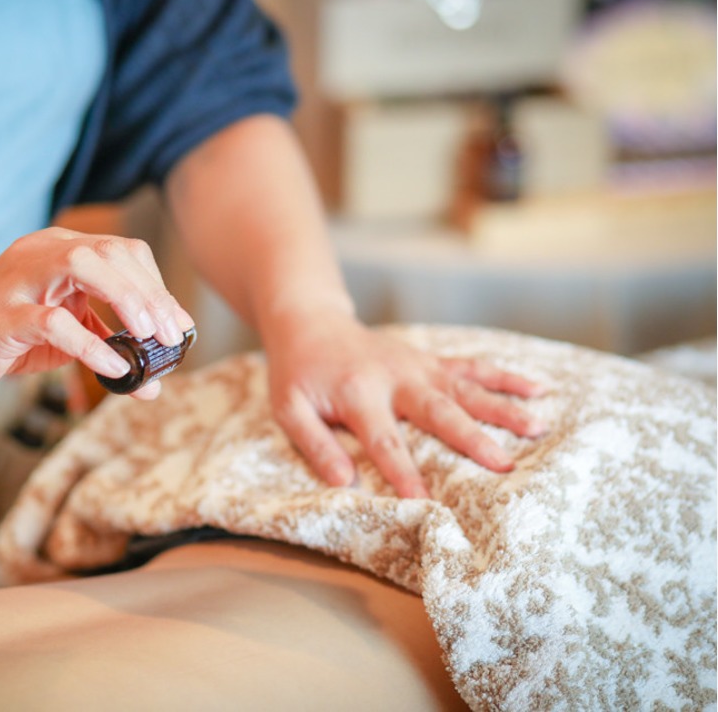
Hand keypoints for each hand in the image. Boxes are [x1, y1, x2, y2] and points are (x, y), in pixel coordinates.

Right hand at [0, 227, 194, 398]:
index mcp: (61, 249)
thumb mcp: (64, 337)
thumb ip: (107, 349)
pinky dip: (90, 344)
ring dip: (125, 299)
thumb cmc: (3, 332)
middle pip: (110, 252)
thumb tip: (152, 384)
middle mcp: (42, 252)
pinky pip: (52, 321)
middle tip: (171, 336)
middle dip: (150, 294)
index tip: (179, 327)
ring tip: (148, 338)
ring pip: (82, 265)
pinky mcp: (2, 314)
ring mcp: (20, 279)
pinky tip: (113, 367)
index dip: (156, 287)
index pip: (122, 252)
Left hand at [264, 305, 545, 497]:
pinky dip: (504, 377)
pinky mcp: (429, 360)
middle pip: (438, 411)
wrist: (310, 322)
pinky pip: (470, 367)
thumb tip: (342, 482)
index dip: (403, 471)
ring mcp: (417, 366)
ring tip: (538, 427)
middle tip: (504, 466)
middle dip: (471, 439)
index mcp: (358, 393)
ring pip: (464, 388)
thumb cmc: (297, 373)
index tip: (423, 503)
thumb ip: (314, 443)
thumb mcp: (288, 408)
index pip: (384, 440)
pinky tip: (538, 388)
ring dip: (502, 407)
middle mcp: (395, 378)